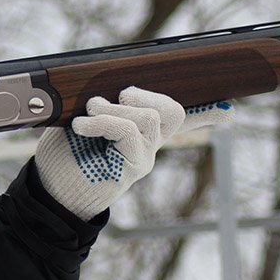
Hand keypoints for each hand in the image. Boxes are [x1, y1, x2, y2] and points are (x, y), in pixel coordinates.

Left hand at [35, 87, 233, 220]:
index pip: (182, 120)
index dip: (206, 113)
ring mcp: (144, 157)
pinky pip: (129, 132)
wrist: (50, 191)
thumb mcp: (81, 121)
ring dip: (112, 108)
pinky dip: (103, 122)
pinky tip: (82, 126)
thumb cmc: (62, 155)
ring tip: (88, 113)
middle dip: (140, 95)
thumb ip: (103, 104)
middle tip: (106, 100)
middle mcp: (149, 145)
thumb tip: (104, 87)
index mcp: (140, 131)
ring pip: (150, 118)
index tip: (229, 112)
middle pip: (172, 110)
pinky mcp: (133, 168)